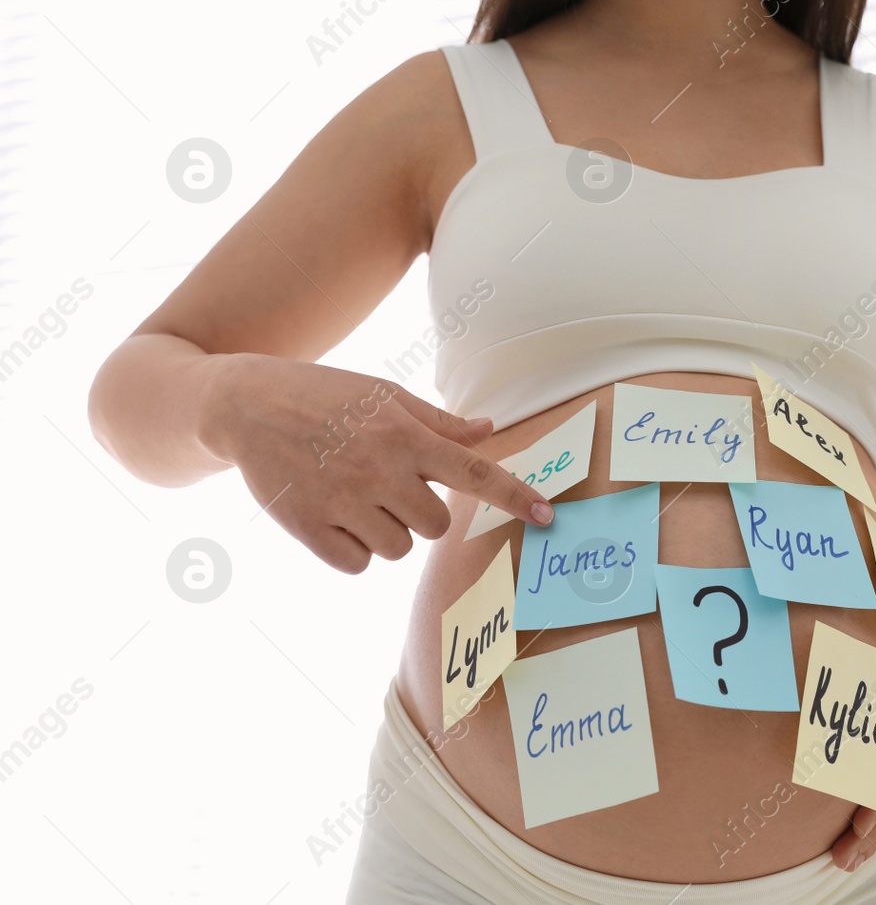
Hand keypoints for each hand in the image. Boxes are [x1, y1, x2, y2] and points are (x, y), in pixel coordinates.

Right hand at [201, 353, 551, 572]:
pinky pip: (358, 563)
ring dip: (386, 531)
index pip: (474, 472)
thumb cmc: (326, 395)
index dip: (514, 495)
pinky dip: (353, 549)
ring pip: (398, 548)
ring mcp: (343, 502)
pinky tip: (334, 516)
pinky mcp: (308, 527)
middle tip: (389, 485)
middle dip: (420, 511)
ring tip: (356, 496)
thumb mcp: (385, 395)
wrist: (246, 403)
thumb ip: (438, 422)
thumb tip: (488, 430)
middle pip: (435, 524)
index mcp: (405, 436)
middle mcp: (380, 471)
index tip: (547, 515)